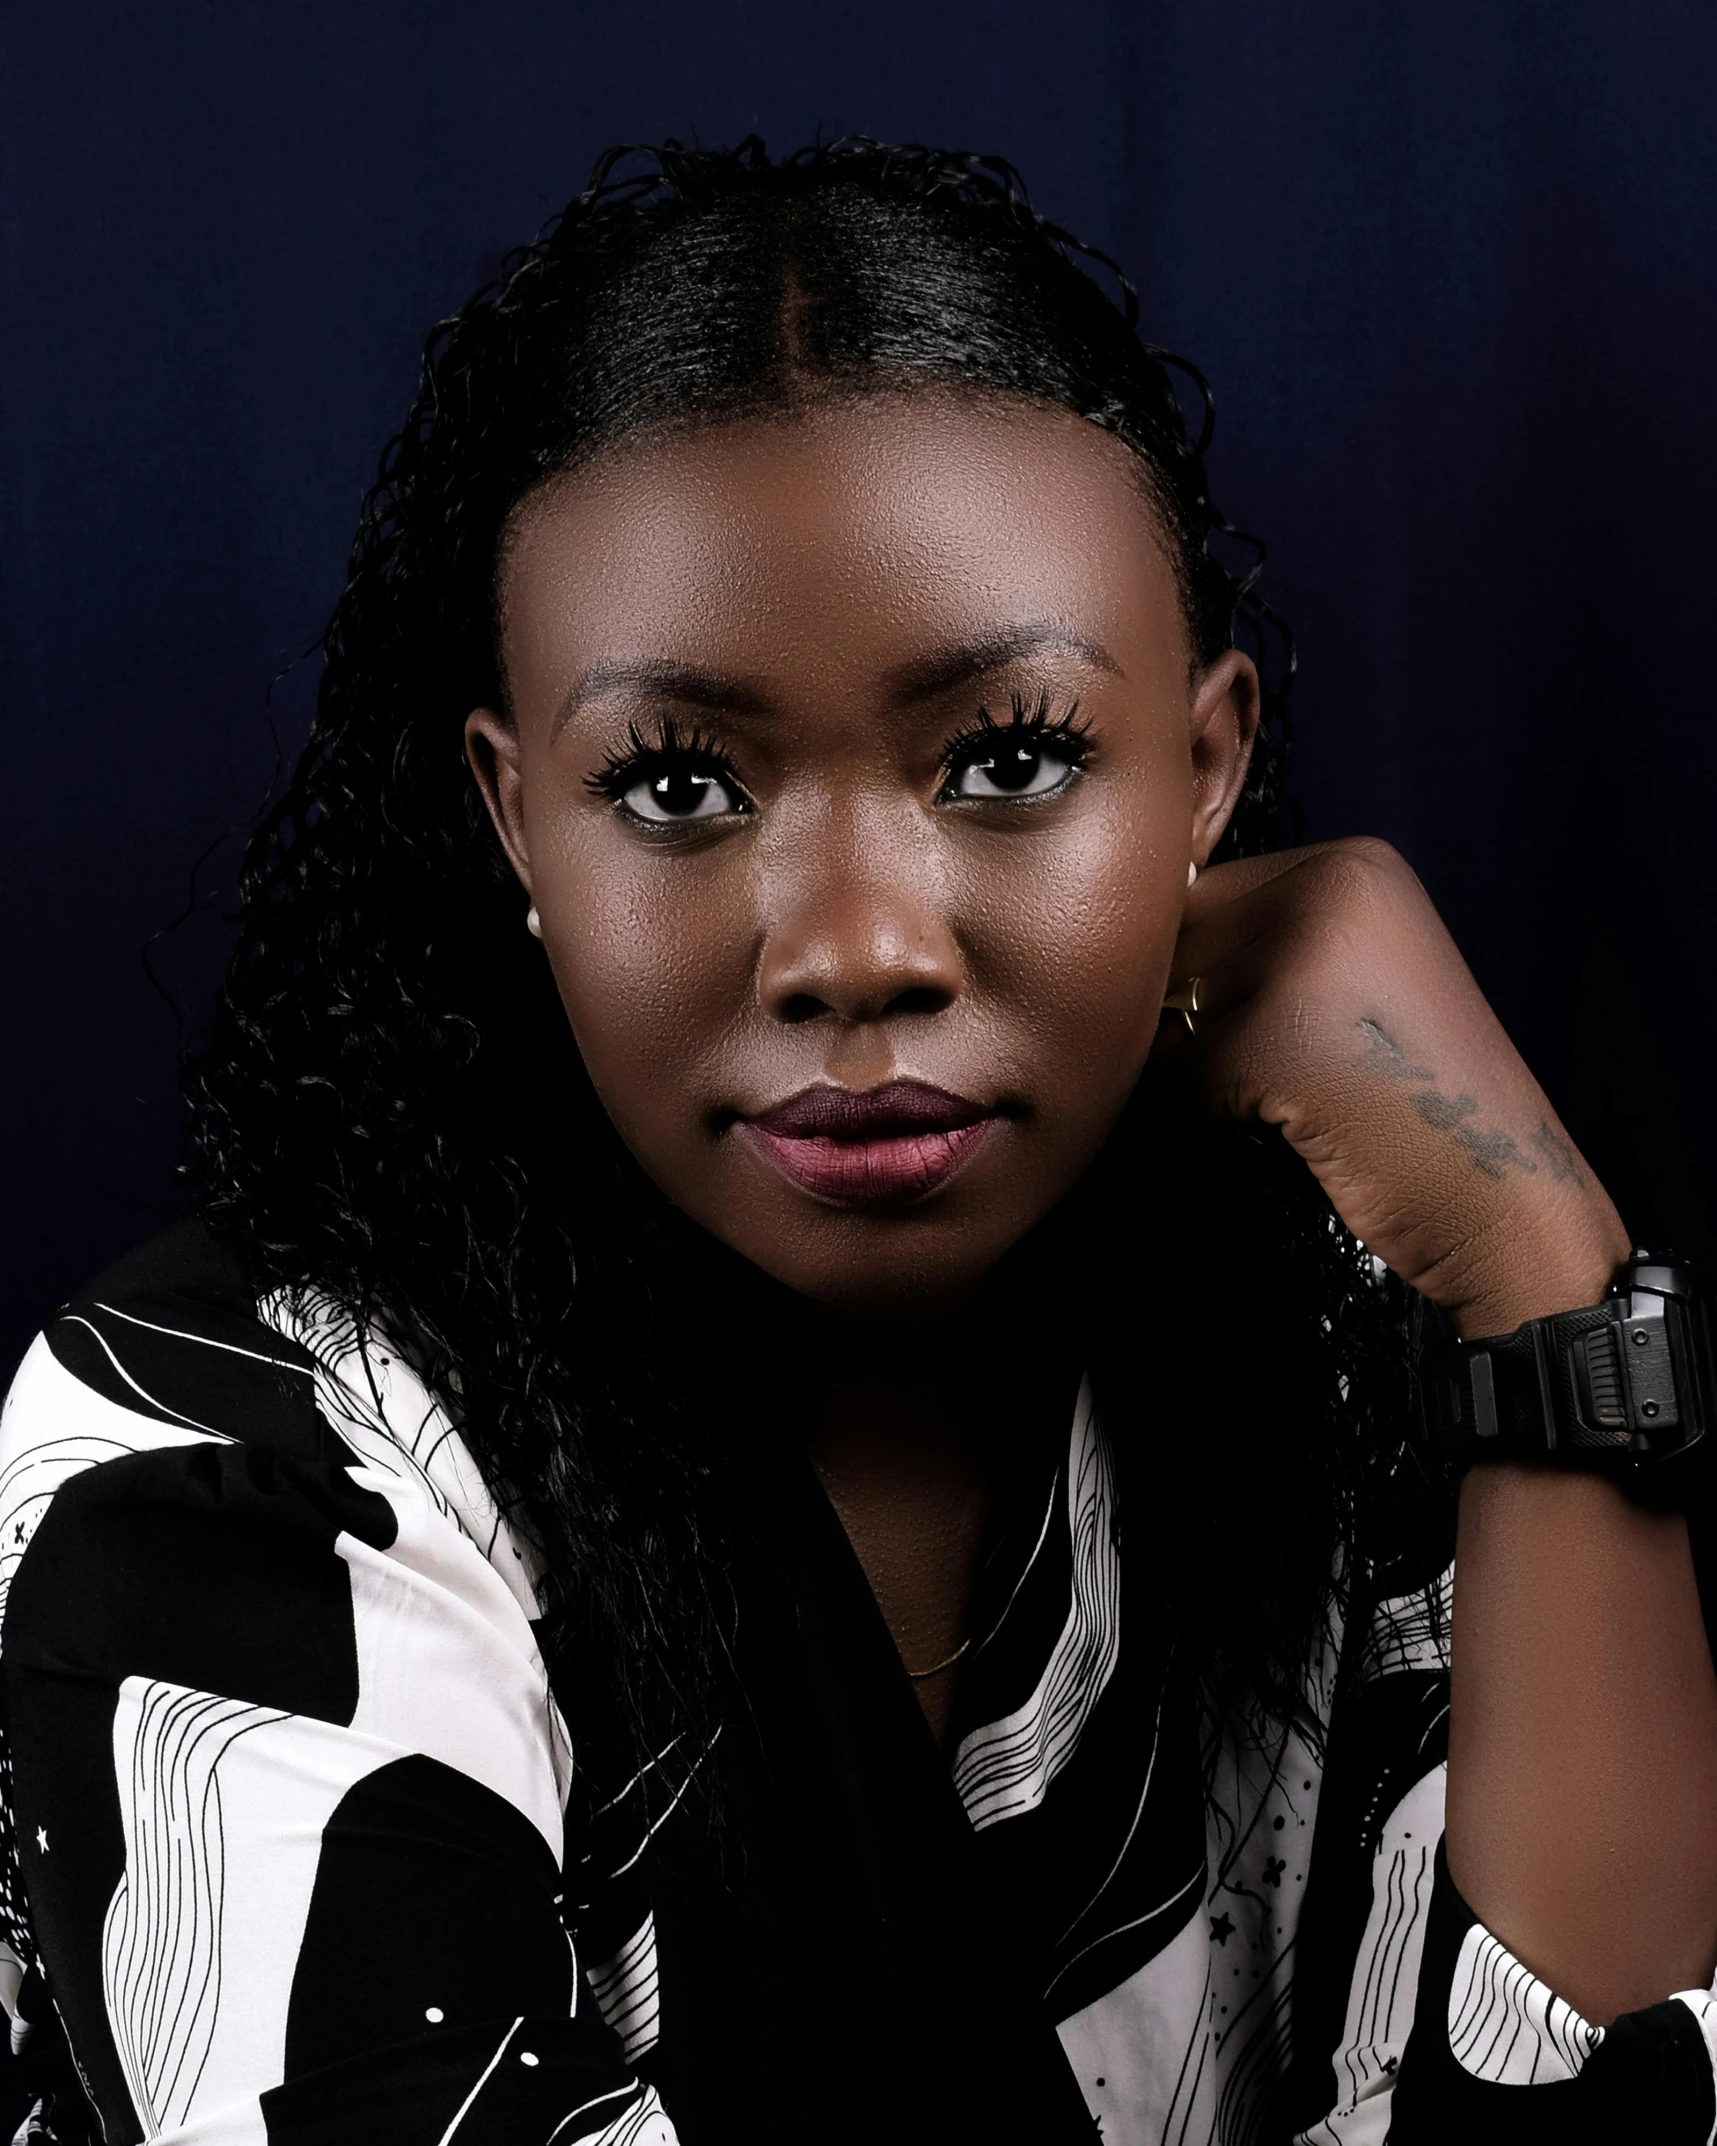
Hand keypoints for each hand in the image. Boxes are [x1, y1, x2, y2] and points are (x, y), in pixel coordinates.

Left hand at [1157, 838, 1629, 1336]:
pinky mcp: (1274, 1033)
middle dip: (1195, 1012)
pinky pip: (1186, 1072)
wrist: (1501, 1198)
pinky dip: (1219, 1112)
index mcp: (1355, 863)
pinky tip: (1300, 1123)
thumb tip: (1139, 944)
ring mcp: (1304, 954)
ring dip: (1205, 1063)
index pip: (1207, 892)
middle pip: (1180, 941)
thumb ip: (1270, 937)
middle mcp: (1330, 885)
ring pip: (1173, 1007)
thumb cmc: (1417, 1099)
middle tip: (1288, 1066)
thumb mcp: (1360, 974)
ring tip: (1302, 1092)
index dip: (1206, 966)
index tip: (1266, 1019)